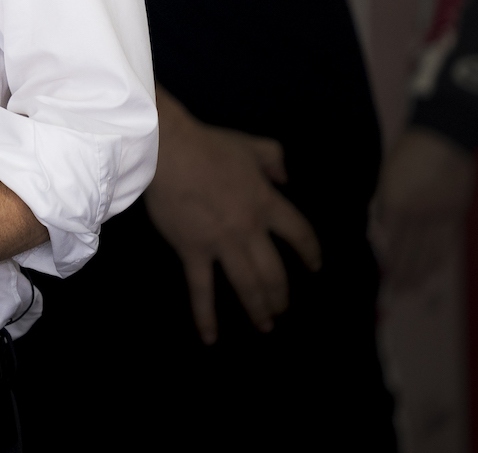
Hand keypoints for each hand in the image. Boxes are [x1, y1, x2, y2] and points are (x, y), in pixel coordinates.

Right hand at [144, 91, 320, 342]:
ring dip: (259, 309)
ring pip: (248, 285)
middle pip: (275, 272)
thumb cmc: (207, 145)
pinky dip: (206, 316)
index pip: (300, 234)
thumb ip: (274, 159)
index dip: (311, 252)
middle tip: (283, 308)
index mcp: (267, 204)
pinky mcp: (193, 251)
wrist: (167, 150)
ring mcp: (222, 244)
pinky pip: (201, 289)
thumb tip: (285, 177)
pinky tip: (211, 337)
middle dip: (282, 295)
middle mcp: (250, 230)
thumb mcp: (251, 145)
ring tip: (265, 325)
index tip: (315, 266)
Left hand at [373, 126, 473, 292]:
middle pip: (409, 252)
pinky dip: (437, 261)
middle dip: (400, 275)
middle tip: (392, 294)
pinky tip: (430, 272)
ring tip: (409, 290)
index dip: (385, 261)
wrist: (444, 139)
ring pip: (429, 254)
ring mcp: (440, 216)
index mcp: (397, 202)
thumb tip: (379, 229)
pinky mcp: (455, 216)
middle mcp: (419, 214)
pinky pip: (445, 245)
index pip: (389, 241)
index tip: (379, 276)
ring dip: (419, 274)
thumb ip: (383, 204)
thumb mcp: (387, 176)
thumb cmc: (409, 154)